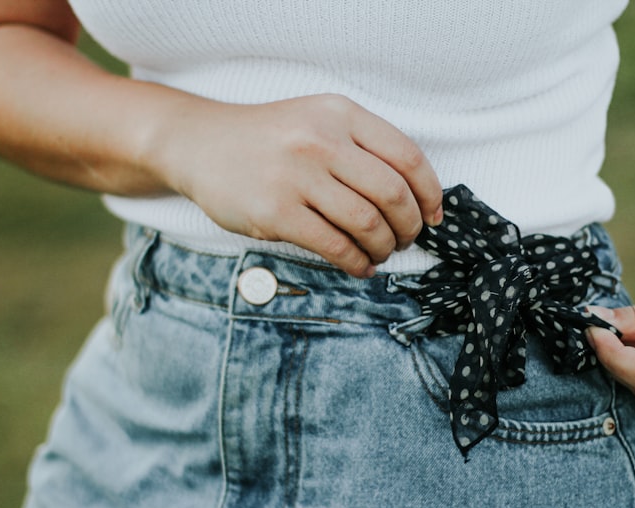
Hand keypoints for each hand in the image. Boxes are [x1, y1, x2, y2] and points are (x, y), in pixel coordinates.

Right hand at [153, 93, 443, 277]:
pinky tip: (359, 266)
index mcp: (341, 114)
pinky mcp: (276, 212)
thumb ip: (363, 147)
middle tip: (405, 240)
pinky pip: (335, 247)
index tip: (433, 216)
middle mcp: (321, 140)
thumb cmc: (270, 139)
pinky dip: (356, 263)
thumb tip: (416, 198)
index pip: (408, 157)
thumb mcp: (318, 120)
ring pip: (367, 224)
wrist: (201, 144)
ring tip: (380, 254)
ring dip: (384, 248)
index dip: (430, 194)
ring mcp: (297, 176)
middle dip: (409, 227)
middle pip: (393, 194)